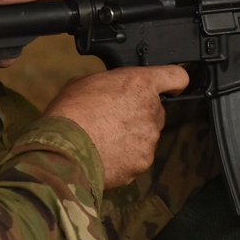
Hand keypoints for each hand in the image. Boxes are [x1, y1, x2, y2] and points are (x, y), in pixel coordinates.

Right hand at [43, 65, 188, 188]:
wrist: (63, 150)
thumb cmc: (70, 112)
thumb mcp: (86, 82)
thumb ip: (110, 84)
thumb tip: (110, 91)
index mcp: (140, 84)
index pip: (176, 76)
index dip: (172, 82)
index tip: (169, 87)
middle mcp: (151, 110)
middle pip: (156, 110)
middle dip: (139, 114)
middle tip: (113, 118)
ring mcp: (149, 139)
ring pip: (146, 135)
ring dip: (131, 137)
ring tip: (103, 138)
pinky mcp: (142, 162)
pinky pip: (137, 157)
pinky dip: (125, 157)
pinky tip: (104, 154)